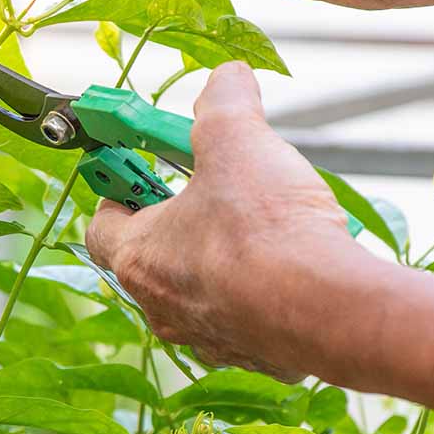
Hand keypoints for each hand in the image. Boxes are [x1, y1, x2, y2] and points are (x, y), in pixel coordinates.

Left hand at [85, 62, 358, 380]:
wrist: (333, 310)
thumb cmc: (269, 231)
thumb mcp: (237, 140)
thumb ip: (223, 102)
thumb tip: (227, 78)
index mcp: (137, 259)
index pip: (101, 226)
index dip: (120, 191)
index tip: (144, 169)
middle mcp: (162, 307)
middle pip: (153, 256)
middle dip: (179, 219)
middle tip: (212, 189)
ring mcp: (207, 337)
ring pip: (200, 289)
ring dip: (220, 256)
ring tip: (261, 224)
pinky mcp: (254, 355)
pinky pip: (245, 316)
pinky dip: (260, 290)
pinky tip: (293, 263)